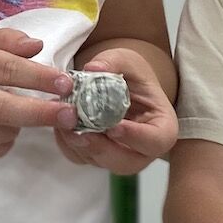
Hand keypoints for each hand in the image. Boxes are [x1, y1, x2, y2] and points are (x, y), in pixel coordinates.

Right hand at [0, 29, 72, 161]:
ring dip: (21, 123)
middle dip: (40, 113)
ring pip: (1, 132)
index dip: (39, 77)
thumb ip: (6, 40)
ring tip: (18, 109)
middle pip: (2, 109)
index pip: (5, 69)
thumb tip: (38, 46)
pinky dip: (7, 140)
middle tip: (69, 114)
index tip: (66, 83)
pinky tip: (2, 125)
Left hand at [50, 48, 176, 174]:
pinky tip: (61, 125)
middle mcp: (143, 148)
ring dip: (81, 146)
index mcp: (162, 126)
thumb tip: (93, 69)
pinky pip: (80, 157)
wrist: (118, 82)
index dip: (136, 137)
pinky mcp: (96, 156)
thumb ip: (113, 62)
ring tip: (65, 124)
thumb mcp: (126, 60)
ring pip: (101, 162)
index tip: (114, 127)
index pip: (156, 140)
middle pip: (127, 162)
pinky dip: (67, 144)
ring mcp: (119, 156)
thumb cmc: (130, 74)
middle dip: (102, 149)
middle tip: (81, 133)